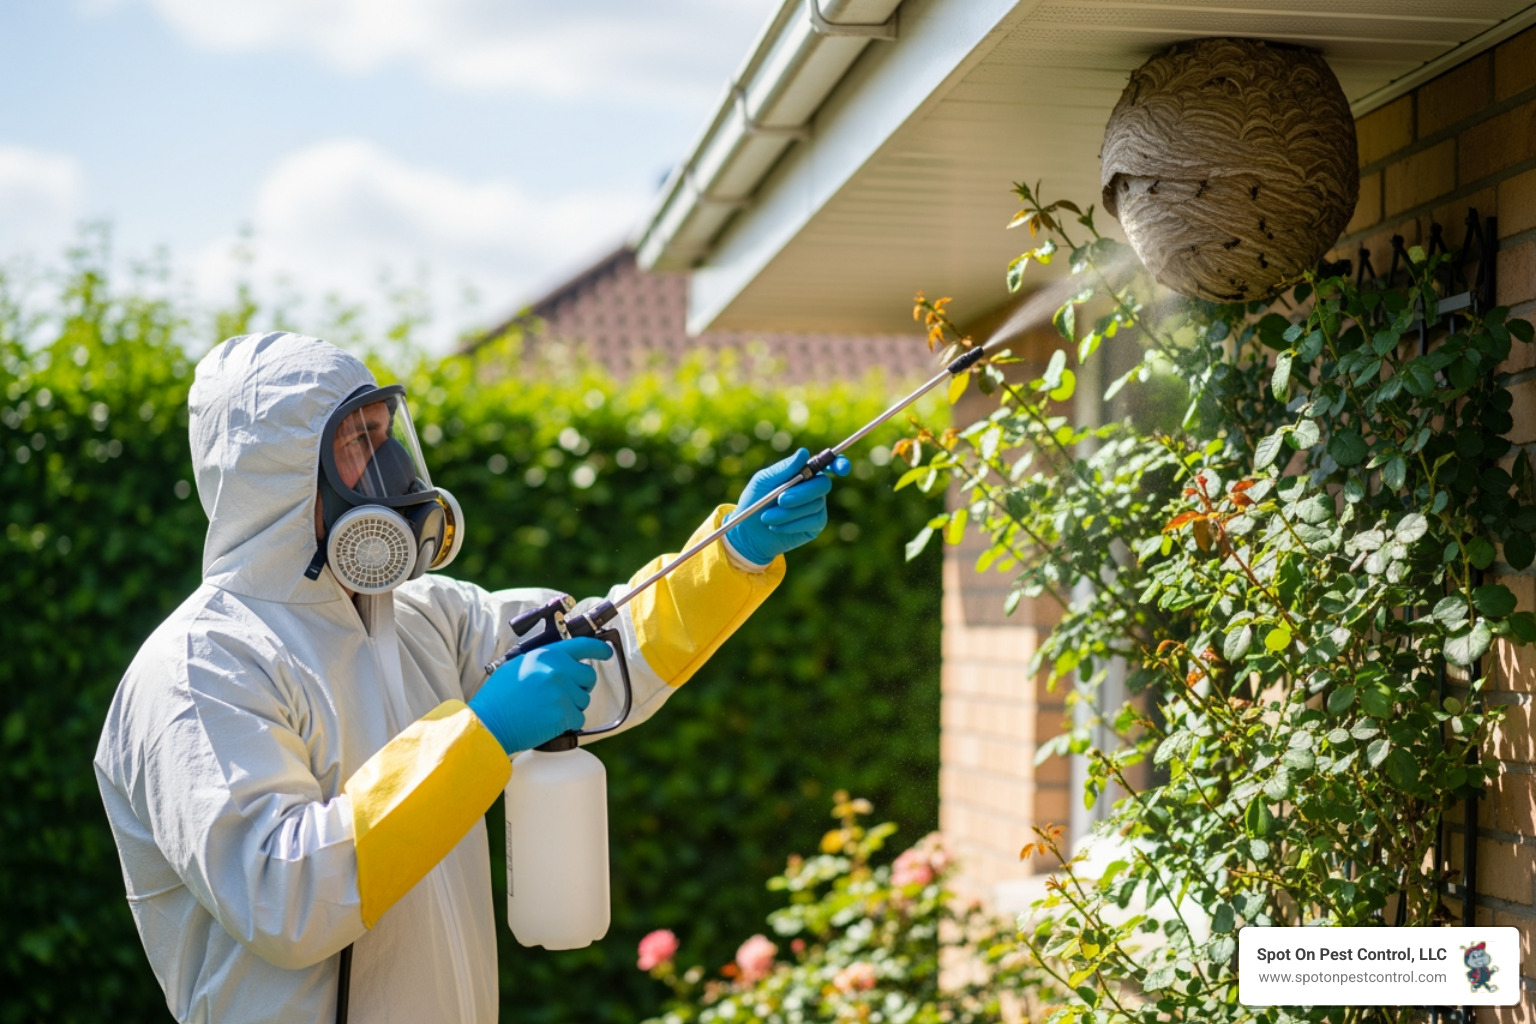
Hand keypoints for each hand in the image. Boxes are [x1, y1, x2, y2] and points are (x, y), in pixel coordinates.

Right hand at [468, 637, 611, 753]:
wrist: (490, 722)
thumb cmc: (499, 697)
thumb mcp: (518, 666)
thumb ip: (543, 661)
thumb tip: (564, 662)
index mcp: (546, 655)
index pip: (581, 645)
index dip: (598, 648)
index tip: (606, 651)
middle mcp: (557, 670)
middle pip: (589, 677)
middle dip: (581, 686)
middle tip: (563, 695)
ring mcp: (562, 692)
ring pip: (584, 700)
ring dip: (572, 706)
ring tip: (548, 709)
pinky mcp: (564, 713)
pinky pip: (579, 719)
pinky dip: (568, 723)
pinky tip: (550, 722)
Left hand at [726, 448, 851, 565]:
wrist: (749, 532)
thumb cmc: (755, 500)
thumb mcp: (763, 481)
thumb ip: (783, 468)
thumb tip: (804, 452)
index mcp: (803, 471)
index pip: (828, 464)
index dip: (839, 463)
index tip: (841, 468)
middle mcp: (814, 487)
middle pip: (823, 484)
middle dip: (802, 493)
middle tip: (780, 500)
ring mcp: (817, 506)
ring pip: (814, 505)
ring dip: (788, 512)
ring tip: (766, 517)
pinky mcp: (815, 525)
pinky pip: (812, 521)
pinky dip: (791, 524)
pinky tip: (775, 526)